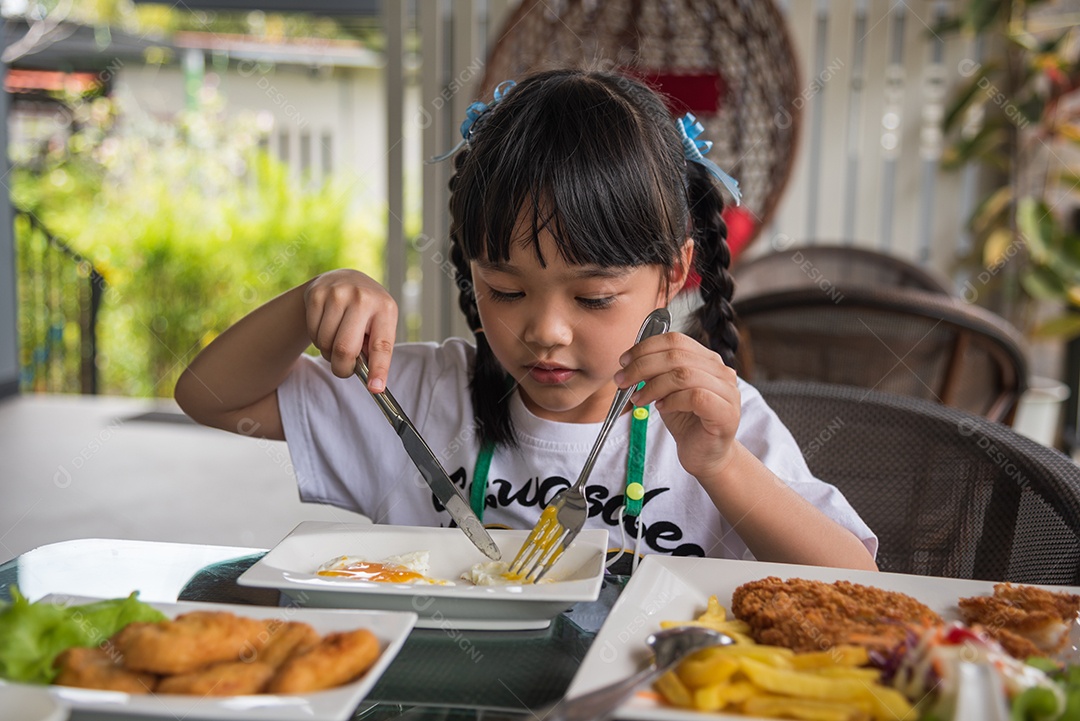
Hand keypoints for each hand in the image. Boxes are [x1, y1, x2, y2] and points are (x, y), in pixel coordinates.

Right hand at [303, 269, 398, 387]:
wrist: (344, 278)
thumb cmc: (367, 312)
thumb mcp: (379, 324)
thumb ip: (374, 350)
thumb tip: (371, 380)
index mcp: (385, 308)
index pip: (381, 345)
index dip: (379, 369)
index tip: (376, 388)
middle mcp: (362, 298)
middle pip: (345, 349)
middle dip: (342, 368)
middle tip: (344, 369)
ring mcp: (337, 294)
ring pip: (325, 343)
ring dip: (329, 353)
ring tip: (338, 340)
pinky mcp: (316, 294)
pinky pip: (312, 333)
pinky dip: (318, 340)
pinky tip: (327, 328)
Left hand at [616, 333, 739, 478]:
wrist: (704, 455)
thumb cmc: (686, 421)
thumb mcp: (665, 391)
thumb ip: (654, 373)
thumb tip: (629, 362)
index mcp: (706, 360)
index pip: (675, 340)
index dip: (645, 348)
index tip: (624, 362)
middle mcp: (721, 371)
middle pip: (676, 355)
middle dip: (642, 366)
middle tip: (622, 380)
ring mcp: (727, 391)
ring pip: (684, 375)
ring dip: (653, 386)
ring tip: (638, 400)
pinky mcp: (726, 413)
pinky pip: (695, 396)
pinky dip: (672, 400)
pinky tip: (661, 408)